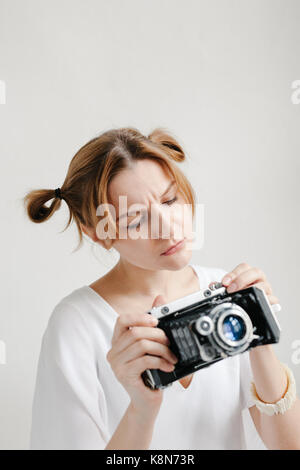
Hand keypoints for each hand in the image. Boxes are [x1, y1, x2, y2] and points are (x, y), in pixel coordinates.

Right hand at [106, 294, 177, 416]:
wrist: (146, 401)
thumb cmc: (149, 373)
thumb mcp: (152, 348)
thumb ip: (153, 324)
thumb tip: (160, 298)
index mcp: (118, 342)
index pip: (121, 320)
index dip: (139, 317)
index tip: (156, 320)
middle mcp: (114, 352)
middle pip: (135, 332)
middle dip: (157, 335)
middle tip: (170, 342)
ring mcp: (117, 364)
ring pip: (142, 345)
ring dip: (162, 349)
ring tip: (172, 356)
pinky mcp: (125, 375)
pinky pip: (145, 360)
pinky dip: (161, 361)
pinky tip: (168, 366)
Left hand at [220, 262, 279, 305]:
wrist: (250, 309)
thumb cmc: (240, 296)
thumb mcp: (229, 290)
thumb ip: (220, 287)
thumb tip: (212, 285)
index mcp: (249, 273)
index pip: (244, 267)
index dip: (234, 274)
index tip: (224, 282)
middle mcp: (260, 279)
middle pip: (256, 272)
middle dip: (241, 280)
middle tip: (230, 289)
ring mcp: (266, 290)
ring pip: (264, 285)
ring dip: (252, 290)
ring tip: (242, 296)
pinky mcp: (272, 302)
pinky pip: (272, 300)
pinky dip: (265, 301)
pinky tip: (256, 303)